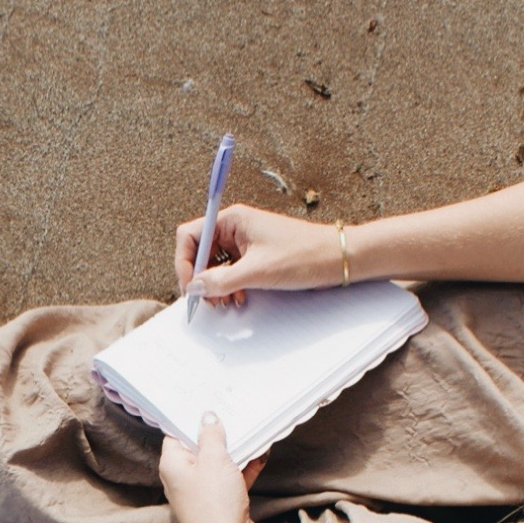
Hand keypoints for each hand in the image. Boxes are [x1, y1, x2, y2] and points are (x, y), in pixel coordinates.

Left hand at [159, 413, 268, 522]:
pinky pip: (231, 477)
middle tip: (234, 411)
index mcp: (172, 465)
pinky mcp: (220, 501)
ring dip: (236, 449)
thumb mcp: (214, 460)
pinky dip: (244, 466)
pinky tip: (261, 452)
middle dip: (218, 432)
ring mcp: (202, 491)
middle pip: (199, 447)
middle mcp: (183, 478)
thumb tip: (208, 418)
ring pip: (218, 462)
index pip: (175, 434)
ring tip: (254, 428)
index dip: (190, 418)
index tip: (206, 402)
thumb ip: (211, 436)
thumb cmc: (215, 504)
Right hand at [174, 204, 344, 305]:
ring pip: (215, 264)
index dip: (184, 262)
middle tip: (209, 299)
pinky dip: (230, 286)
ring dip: (215, 285)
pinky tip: (238, 298)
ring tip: (225, 302)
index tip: (191, 286)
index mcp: (232, 220)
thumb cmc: (304, 255)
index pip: (190, 235)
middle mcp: (236, 227)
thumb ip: (220, 280)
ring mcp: (246, 242)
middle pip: (200, 252)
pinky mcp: (256, 255)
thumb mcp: (257, 272)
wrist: (339, 259)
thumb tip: (195, 286)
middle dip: (201, 278)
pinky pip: (231, 271)